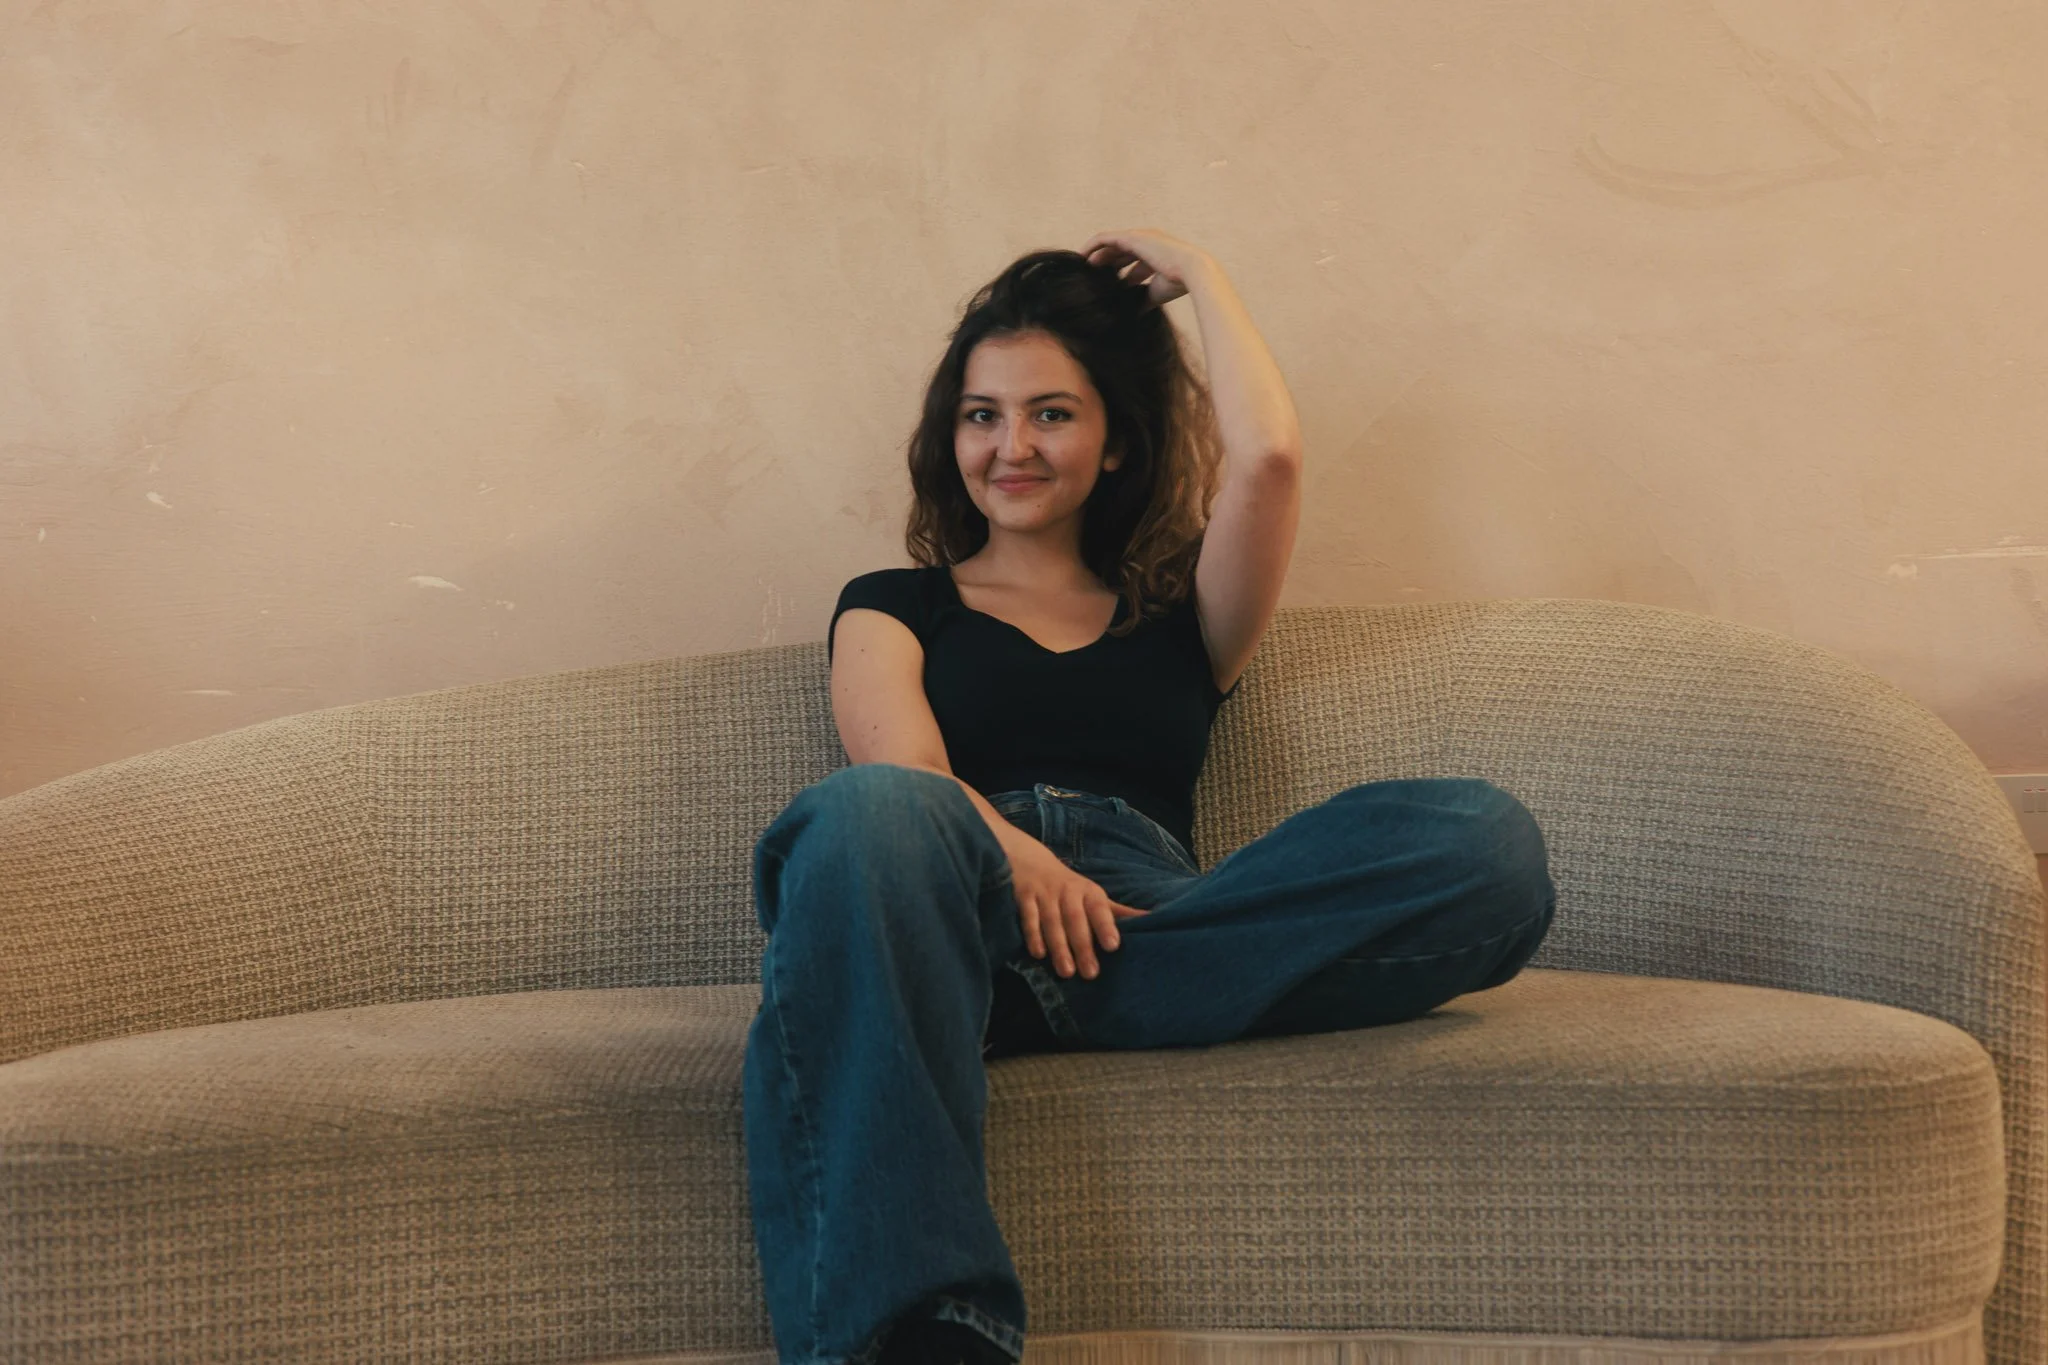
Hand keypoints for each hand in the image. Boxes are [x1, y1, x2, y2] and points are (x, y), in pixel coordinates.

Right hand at [997, 826, 1148, 979]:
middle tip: (1090, 973)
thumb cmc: (1070, 888)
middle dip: (1082, 946)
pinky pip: (1028, 917)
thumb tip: (1154, 920)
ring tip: (1066, 972)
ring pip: (1052, 921)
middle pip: (1075, 919)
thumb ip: (1119, 913)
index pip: (1099, 908)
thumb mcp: (1094, 897)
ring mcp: (1044, 894)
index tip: (1113, 946)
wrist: (1031, 861)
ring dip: (1059, 946)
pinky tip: (1038, 954)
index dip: (1105, 926)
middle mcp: (1068, 892)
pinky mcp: (1023, 897)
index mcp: (1089, 892)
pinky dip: (1032, 935)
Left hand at [1080, 228, 1217, 309]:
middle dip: (1105, 265)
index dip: (1119, 273)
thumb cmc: (1180, 283)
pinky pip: (1104, 238)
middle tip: (1090, 279)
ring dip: (1096, 256)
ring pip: (1110, 244)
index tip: (1106, 286)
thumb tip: (1133, 314)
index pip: (1133, 262)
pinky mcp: (1131, 237)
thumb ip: (1142, 299)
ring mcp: (1139, 237)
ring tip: (1083, 269)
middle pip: (1120, 253)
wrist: (1193, 271)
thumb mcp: (1156, 292)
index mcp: (1156, 254)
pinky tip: (1082, 258)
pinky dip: (1091, 246)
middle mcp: (1147, 242)